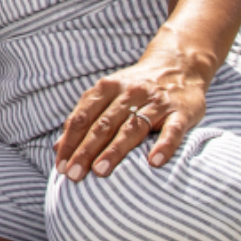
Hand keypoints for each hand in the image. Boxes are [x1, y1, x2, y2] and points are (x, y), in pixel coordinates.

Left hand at [53, 58, 206, 180]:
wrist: (179, 66)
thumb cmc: (135, 89)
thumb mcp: (107, 95)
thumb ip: (84, 119)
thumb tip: (58, 147)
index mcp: (107, 88)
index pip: (82, 117)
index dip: (69, 142)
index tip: (61, 166)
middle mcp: (129, 93)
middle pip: (103, 125)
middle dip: (86, 151)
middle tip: (74, 174)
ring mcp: (156, 102)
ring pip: (132, 128)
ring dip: (114, 151)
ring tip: (100, 171)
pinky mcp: (181, 112)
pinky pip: (173, 130)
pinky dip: (164, 146)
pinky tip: (154, 162)